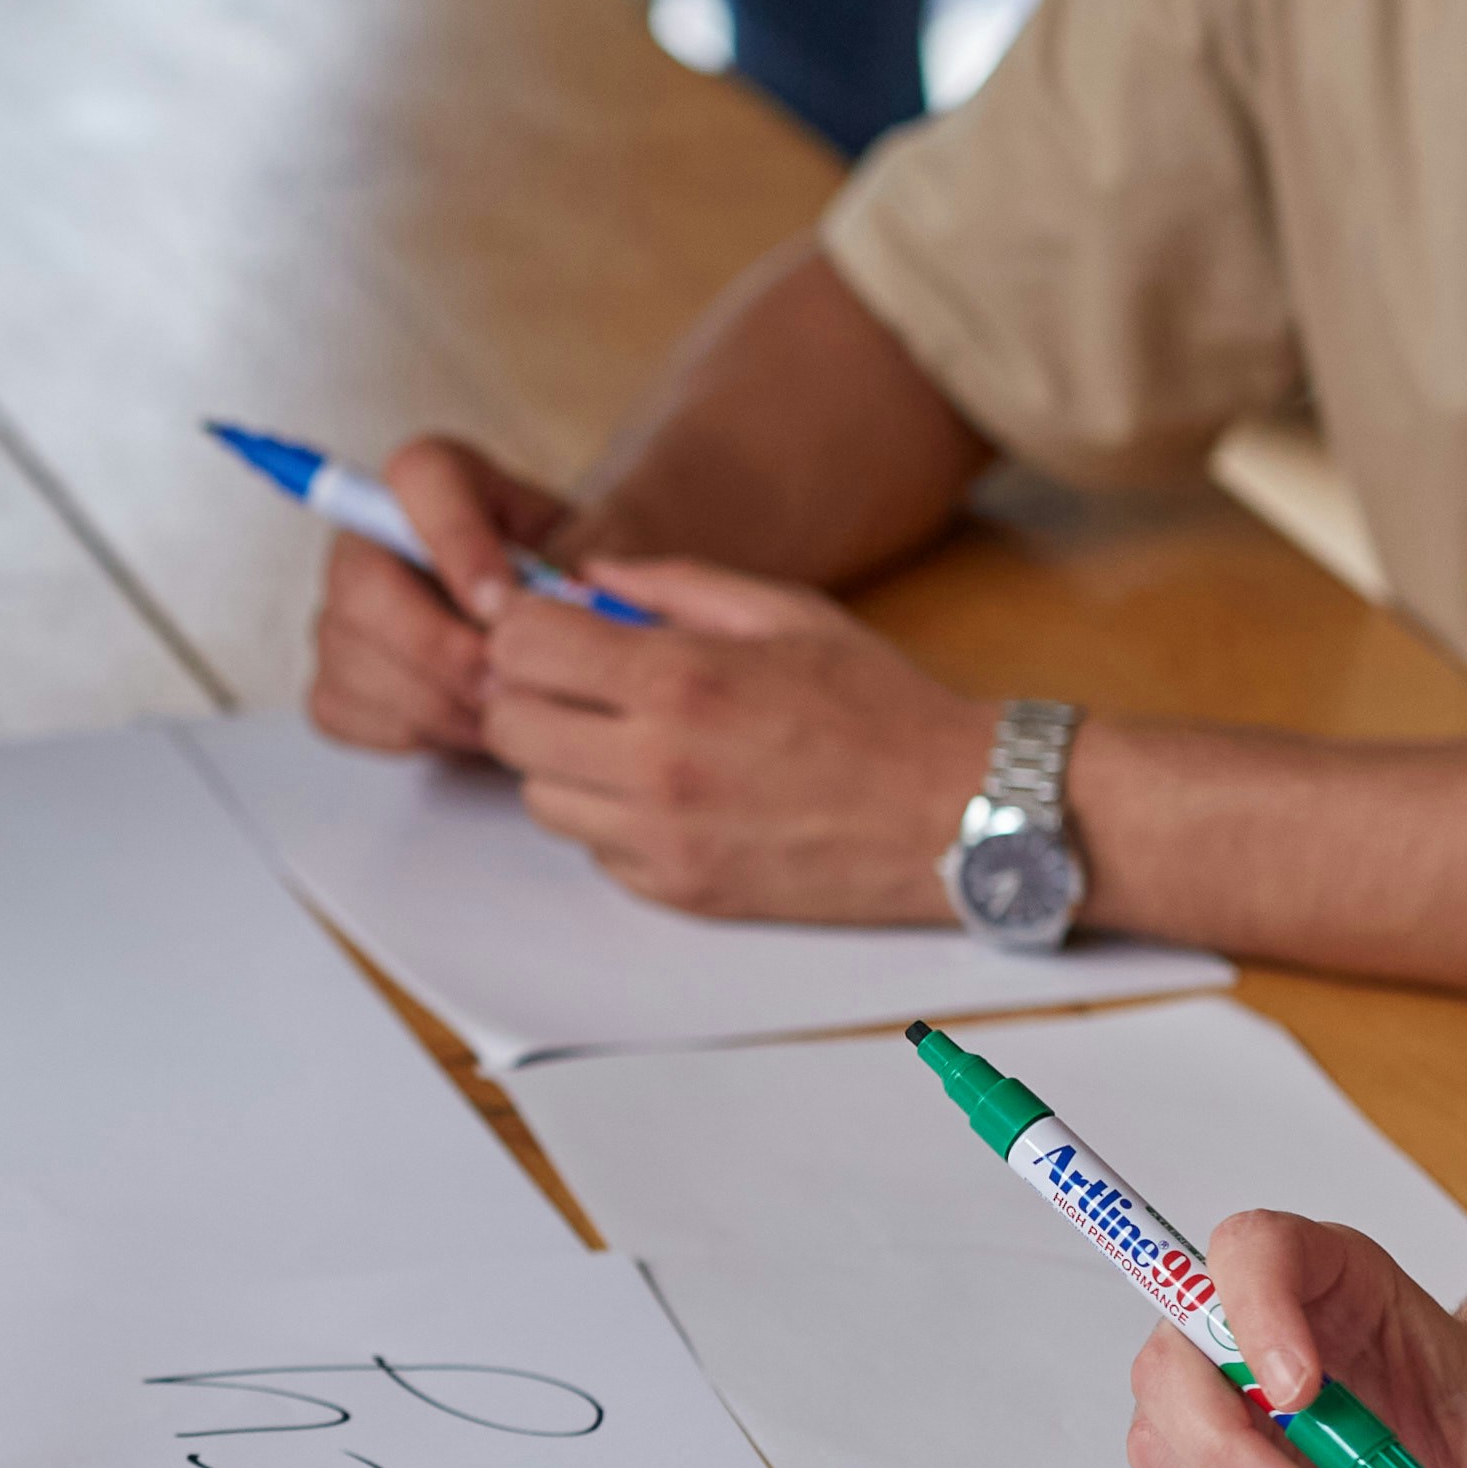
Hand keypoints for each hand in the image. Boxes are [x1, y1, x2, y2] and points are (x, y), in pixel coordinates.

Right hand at [302, 436, 579, 761]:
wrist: (559, 634)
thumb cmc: (573, 586)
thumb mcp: (596, 556)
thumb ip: (582, 562)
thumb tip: (567, 596)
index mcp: (441, 479)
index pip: (422, 479)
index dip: (457, 543)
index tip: (500, 603)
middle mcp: (373, 535)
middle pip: (363, 584)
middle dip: (435, 647)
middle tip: (500, 685)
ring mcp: (343, 608)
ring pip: (352, 656)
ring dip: (432, 701)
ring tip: (502, 716)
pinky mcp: (334, 673)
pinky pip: (344, 709)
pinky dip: (409, 731)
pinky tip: (468, 728)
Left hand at [480, 556, 999, 924]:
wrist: (958, 813)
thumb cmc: (880, 705)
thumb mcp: (787, 611)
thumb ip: (676, 584)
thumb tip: (590, 575)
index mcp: (679, 679)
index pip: (522, 647)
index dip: (525, 630)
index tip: (553, 629)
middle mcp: (655, 764)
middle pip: (508, 725)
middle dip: (530, 695)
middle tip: (578, 685)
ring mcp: (663, 838)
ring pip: (537, 797)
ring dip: (562, 763)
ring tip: (625, 741)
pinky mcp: (679, 892)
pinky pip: (592, 851)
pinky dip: (609, 822)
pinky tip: (665, 795)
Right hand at [1128, 1211, 1466, 1467]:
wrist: (1456, 1444)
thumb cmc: (1462, 1404)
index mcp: (1316, 1270)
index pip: (1250, 1252)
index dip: (1257, 1313)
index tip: (1301, 1393)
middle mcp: (1235, 1325)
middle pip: (1172, 1367)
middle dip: (1230, 1455)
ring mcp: (1199, 1401)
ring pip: (1165, 1454)